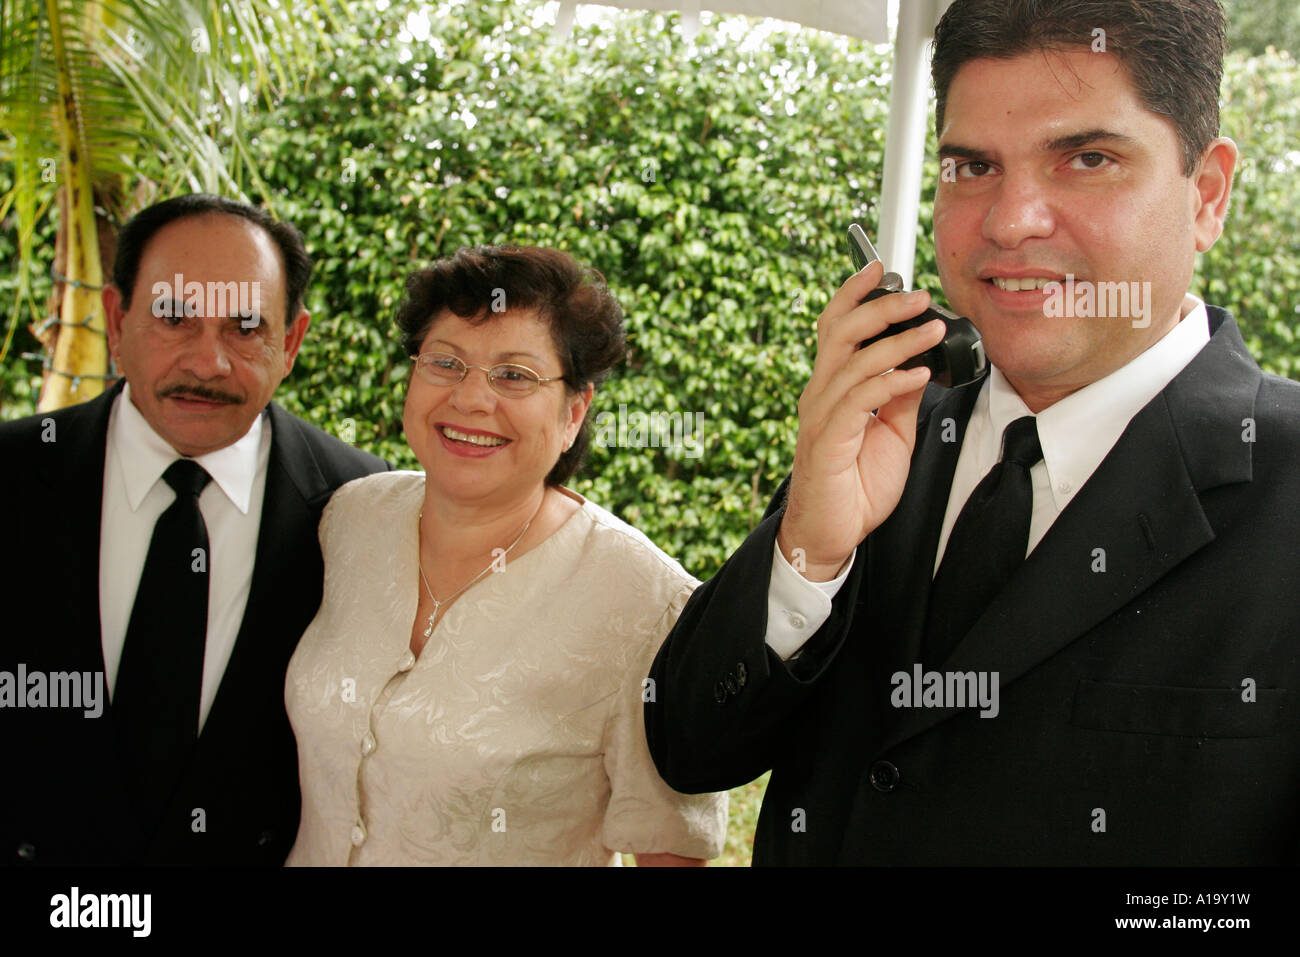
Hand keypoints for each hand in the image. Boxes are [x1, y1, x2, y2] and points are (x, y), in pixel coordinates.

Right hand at [776, 261, 945, 580]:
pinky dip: (891, 383)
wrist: (829, 536)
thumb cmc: (855, 487)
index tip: (879, 267)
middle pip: (842, 333)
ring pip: (854, 362)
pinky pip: (860, 401)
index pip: (836, 328)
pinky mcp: (828, 441)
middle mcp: (820, 395)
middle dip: (881, 307)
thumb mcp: (893, 433)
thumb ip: (900, 397)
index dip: (853, 294)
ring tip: (932, 331)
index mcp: (832, 388)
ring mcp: (821, 417)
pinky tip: (917, 375)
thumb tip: (918, 362)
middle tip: (920, 294)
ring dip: (897, 342)